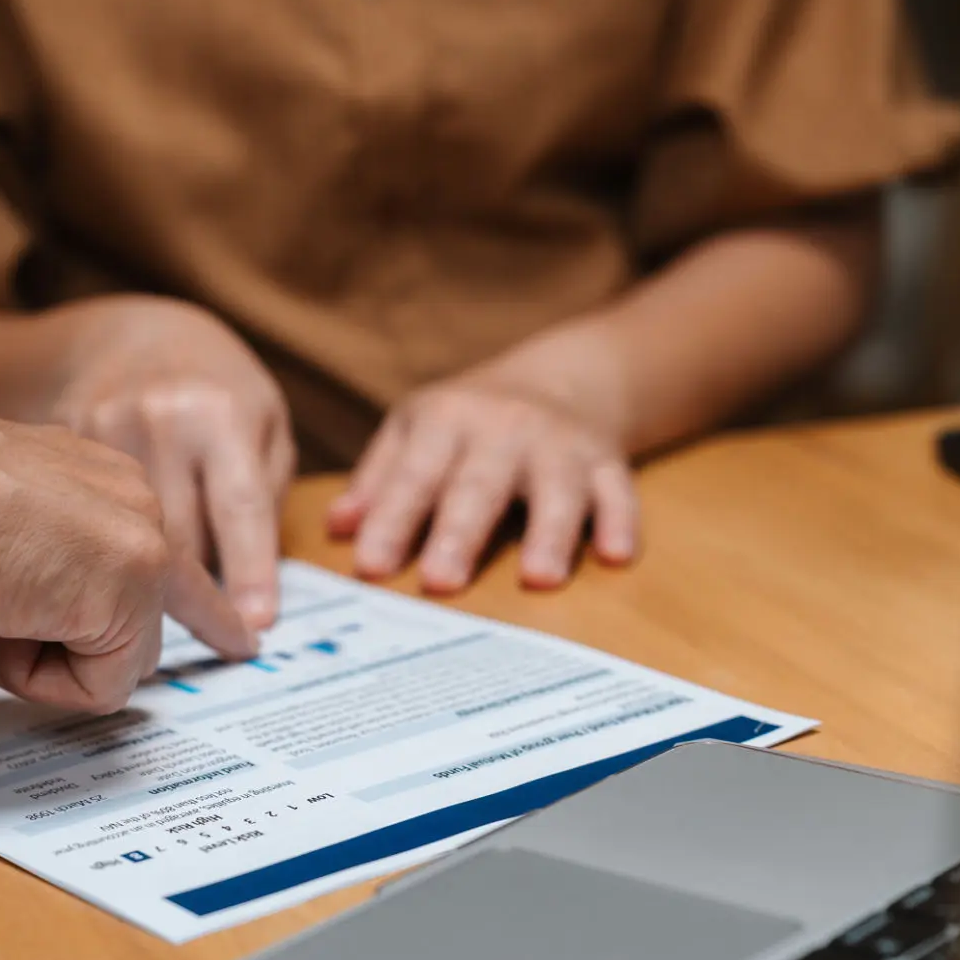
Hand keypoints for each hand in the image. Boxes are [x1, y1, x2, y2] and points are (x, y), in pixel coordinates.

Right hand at [0, 395, 257, 716]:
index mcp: (77, 472)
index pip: (154, 549)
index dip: (199, 603)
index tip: (242, 637)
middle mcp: (121, 490)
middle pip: (151, 613)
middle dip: (93, 649)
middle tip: (66, 626)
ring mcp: (138, 533)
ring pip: (110, 659)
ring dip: (30, 657)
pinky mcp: (135, 581)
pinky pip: (97, 686)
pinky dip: (32, 674)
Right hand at [44, 298, 294, 631]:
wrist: (129, 336)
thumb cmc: (214, 388)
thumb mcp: (264, 422)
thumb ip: (265, 493)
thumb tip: (253, 587)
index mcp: (218, 413)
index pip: (239, 507)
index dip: (249, 573)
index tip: (256, 629)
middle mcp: (158, 419)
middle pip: (178, 538)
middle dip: (197, 596)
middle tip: (220, 635)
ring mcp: (100, 430)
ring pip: (126, 541)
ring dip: (146, 580)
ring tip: (160, 599)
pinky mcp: (59, 443)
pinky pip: (88, 520)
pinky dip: (103, 550)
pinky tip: (109, 560)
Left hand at [327, 355, 638, 593]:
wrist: (563, 377)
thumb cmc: (472, 419)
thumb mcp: (416, 430)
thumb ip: (379, 481)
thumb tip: (337, 529)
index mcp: (446, 419)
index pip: (414, 475)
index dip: (391, 520)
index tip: (370, 566)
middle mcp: (504, 428)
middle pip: (480, 486)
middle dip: (459, 533)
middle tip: (440, 582)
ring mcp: (560, 445)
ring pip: (556, 490)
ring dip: (549, 533)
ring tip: (538, 579)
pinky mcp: (607, 463)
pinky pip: (619, 492)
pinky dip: (621, 522)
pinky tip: (617, 555)